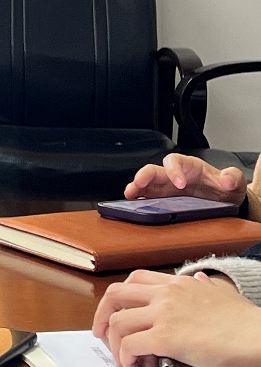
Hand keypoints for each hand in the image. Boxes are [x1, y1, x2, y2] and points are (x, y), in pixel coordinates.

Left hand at [92, 269, 260, 366]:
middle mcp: (166, 294)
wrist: (260, 336)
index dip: (120, 297)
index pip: (135, 279)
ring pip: (117, 321)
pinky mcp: (167, 337)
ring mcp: (164, 314)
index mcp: (178, 284)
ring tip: (121, 358)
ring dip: (113, 342)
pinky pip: (130, 345)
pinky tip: (132, 366)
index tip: (116, 311)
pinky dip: (124, 357)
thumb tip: (198, 279)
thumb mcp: (223, 294)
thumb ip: (206, 286)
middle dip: (101, 314)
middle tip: (101, 333)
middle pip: (115, 295)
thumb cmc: (247, 322)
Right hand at [124, 153, 245, 205]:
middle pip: (154, 170)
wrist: (226, 204)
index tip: (179, 184)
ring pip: (146, 183)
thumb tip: (226, 179)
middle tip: (138, 184)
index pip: (175, 161)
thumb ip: (233, 177)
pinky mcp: (163, 201)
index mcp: (189, 167)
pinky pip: (147, 197)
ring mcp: (167, 189)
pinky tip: (133, 205)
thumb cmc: (226, 190)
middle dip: (144, 176)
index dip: (174, 170)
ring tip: (129, 194)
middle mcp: (174, 175)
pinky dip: (138, 200)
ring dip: (136, 187)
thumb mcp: (236, 183)